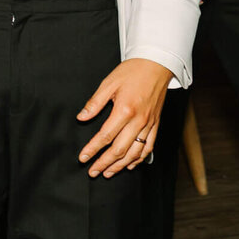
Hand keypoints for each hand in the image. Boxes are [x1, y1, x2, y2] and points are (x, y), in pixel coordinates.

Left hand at [77, 58, 171, 177]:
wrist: (156, 65)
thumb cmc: (131, 72)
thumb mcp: (108, 83)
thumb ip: (94, 103)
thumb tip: (81, 118)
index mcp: (124, 110)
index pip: (105, 136)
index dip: (92, 149)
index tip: (83, 158)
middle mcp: (138, 121)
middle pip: (119, 149)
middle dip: (104, 163)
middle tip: (93, 172)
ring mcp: (149, 124)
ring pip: (135, 152)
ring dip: (121, 165)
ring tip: (108, 173)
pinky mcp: (156, 124)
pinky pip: (149, 147)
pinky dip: (139, 159)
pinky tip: (130, 165)